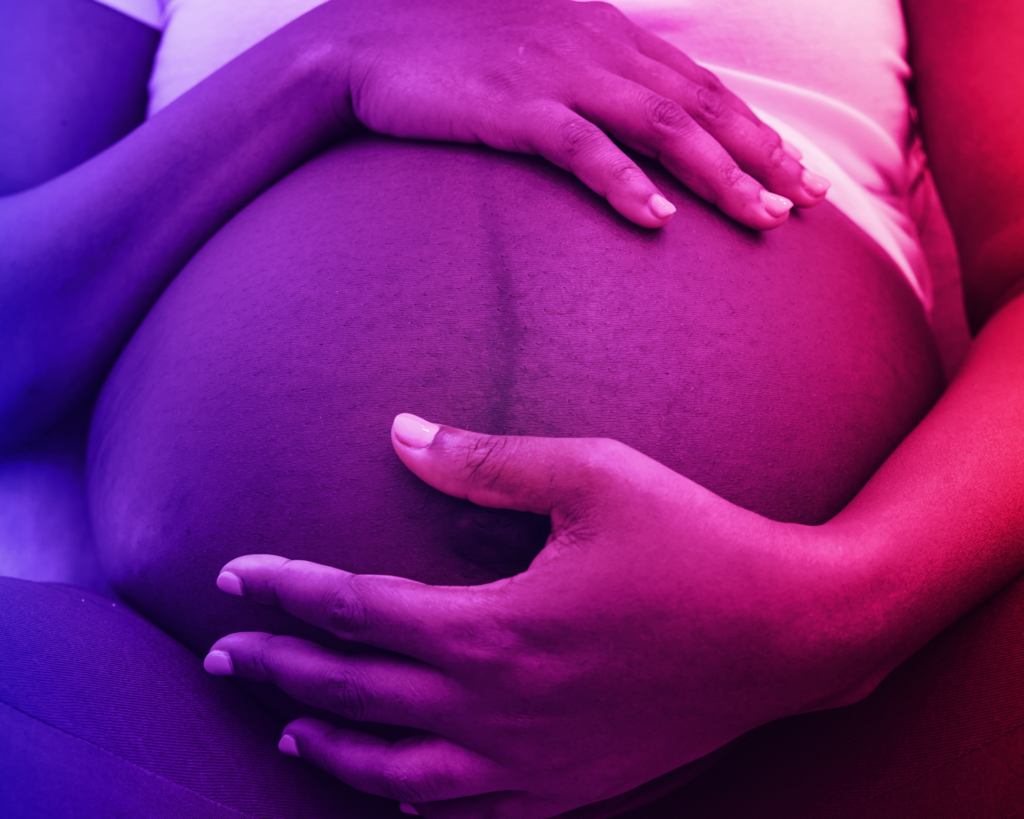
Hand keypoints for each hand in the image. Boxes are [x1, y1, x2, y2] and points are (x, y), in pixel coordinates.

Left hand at [205, 415, 877, 817]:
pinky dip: (411, 799)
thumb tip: (400, 435)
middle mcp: (498, 707)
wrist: (791, 632)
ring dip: (329, 747)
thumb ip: (485, 462)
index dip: (285, 590)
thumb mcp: (591, 476)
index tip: (233, 576)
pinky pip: (466, 810)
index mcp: (494, 627)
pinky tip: (394, 788)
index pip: (353, 609)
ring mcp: (532, 763)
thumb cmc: (694, 542)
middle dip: (276, 669)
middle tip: (221, 655)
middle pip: (353, 694)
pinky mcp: (571, 789)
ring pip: (394, 771)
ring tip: (285, 729)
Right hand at [309, 0, 827, 229]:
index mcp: (605, 31)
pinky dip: (622, 181)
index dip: (756, 128)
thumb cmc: (451, 52)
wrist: (366, 42)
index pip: (699, 83)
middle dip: (761, 153)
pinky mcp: (512, 106)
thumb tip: (629, 123)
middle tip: (808, 201)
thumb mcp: (535, 50)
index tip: (800, 172)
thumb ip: (589, 74)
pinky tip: (656, 219)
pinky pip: (580, 147)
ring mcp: (554, 73)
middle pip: (697, 103)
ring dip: (715, 172)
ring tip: (760, 216)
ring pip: (657, 124)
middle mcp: (593, 45)